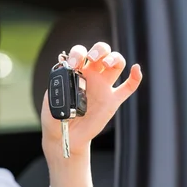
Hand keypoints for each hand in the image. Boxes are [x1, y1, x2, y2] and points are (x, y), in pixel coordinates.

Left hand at [41, 42, 142, 157]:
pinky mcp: (112, 101)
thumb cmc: (55, 117)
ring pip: (116, 64)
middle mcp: (91, 76)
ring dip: (114, 58)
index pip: (81, 53)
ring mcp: (103, 87)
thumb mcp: (50, 101)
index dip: (79, 53)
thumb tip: (68, 82)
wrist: (64, 136)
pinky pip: (128, 87)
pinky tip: (136, 69)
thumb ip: (58, 89)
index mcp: (75, 72)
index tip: (75, 64)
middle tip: (92, 58)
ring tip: (107, 64)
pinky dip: (136, 77)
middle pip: (101, 52)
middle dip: (99, 50)